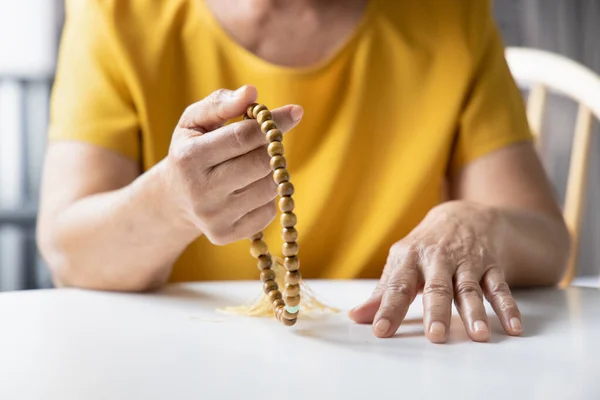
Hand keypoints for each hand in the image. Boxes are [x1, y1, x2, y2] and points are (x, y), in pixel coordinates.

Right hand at [162, 85, 302, 244]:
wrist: (175, 198)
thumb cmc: (191, 150)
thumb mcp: (195, 121)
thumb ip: (222, 103)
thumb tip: (252, 92)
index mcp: (189, 158)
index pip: (243, 137)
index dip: (273, 124)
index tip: (295, 113)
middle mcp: (200, 191)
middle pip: (260, 164)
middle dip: (271, 149)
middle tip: (268, 142)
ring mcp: (214, 217)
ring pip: (269, 188)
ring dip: (270, 172)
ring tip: (252, 166)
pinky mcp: (226, 235)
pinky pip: (268, 211)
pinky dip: (266, 196)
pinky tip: (248, 189)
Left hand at [349, 201, 522, 342]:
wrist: (464, 215)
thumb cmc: (426, 247)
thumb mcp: (402, 262)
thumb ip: (383, 292)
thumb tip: (356, 317)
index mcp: (410, 258)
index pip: (397, 286)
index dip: (388, 308)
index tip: (380, 330)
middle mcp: (438, 259)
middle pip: (437, 287)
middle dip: (436, 311)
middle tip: (435, 336)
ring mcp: (467, 262)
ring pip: (470, 288)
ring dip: (475, 311)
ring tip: (478, 335)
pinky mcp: (491, 265)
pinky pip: (501, 287)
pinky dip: (508, 306)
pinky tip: (512, 327)